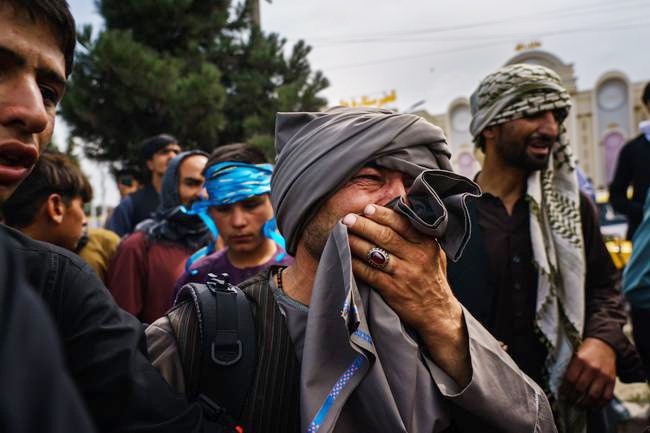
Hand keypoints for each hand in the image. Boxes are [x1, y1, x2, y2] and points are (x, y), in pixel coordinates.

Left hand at [342, 203, 470, 386]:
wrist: (438, 313)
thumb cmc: (432, 279)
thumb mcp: (434, 253)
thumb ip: (420, 234)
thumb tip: (402, 211)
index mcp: (426, 244)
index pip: (402, 223)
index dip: (383, 214)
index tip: (367, 208)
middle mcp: (416, 257)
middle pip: (385, 236)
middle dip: (364, 225)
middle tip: (348, 218)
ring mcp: (404, 274)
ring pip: (375, 253)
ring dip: (356, 242)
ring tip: (343, 234)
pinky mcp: (393, 290)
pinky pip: (370, 273)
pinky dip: (356, 264)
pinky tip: (347, 257)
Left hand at [562, 337, 616, 407]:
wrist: (605, 345)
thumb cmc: (587, 351)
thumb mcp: (576, 355)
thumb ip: (570, 368)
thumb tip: (561, 384)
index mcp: (581, 360)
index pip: (570, 379)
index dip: (564, 389)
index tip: (562, 394)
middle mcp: (593, 368)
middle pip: (580, 388)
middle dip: (572, 397)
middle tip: (569, 401)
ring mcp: (603, 375)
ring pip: (593, 396)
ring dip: (584, 404)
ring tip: (579, 405)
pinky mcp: (612, 381)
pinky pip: (606, 397)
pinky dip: (599, 404)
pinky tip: (592, 405)